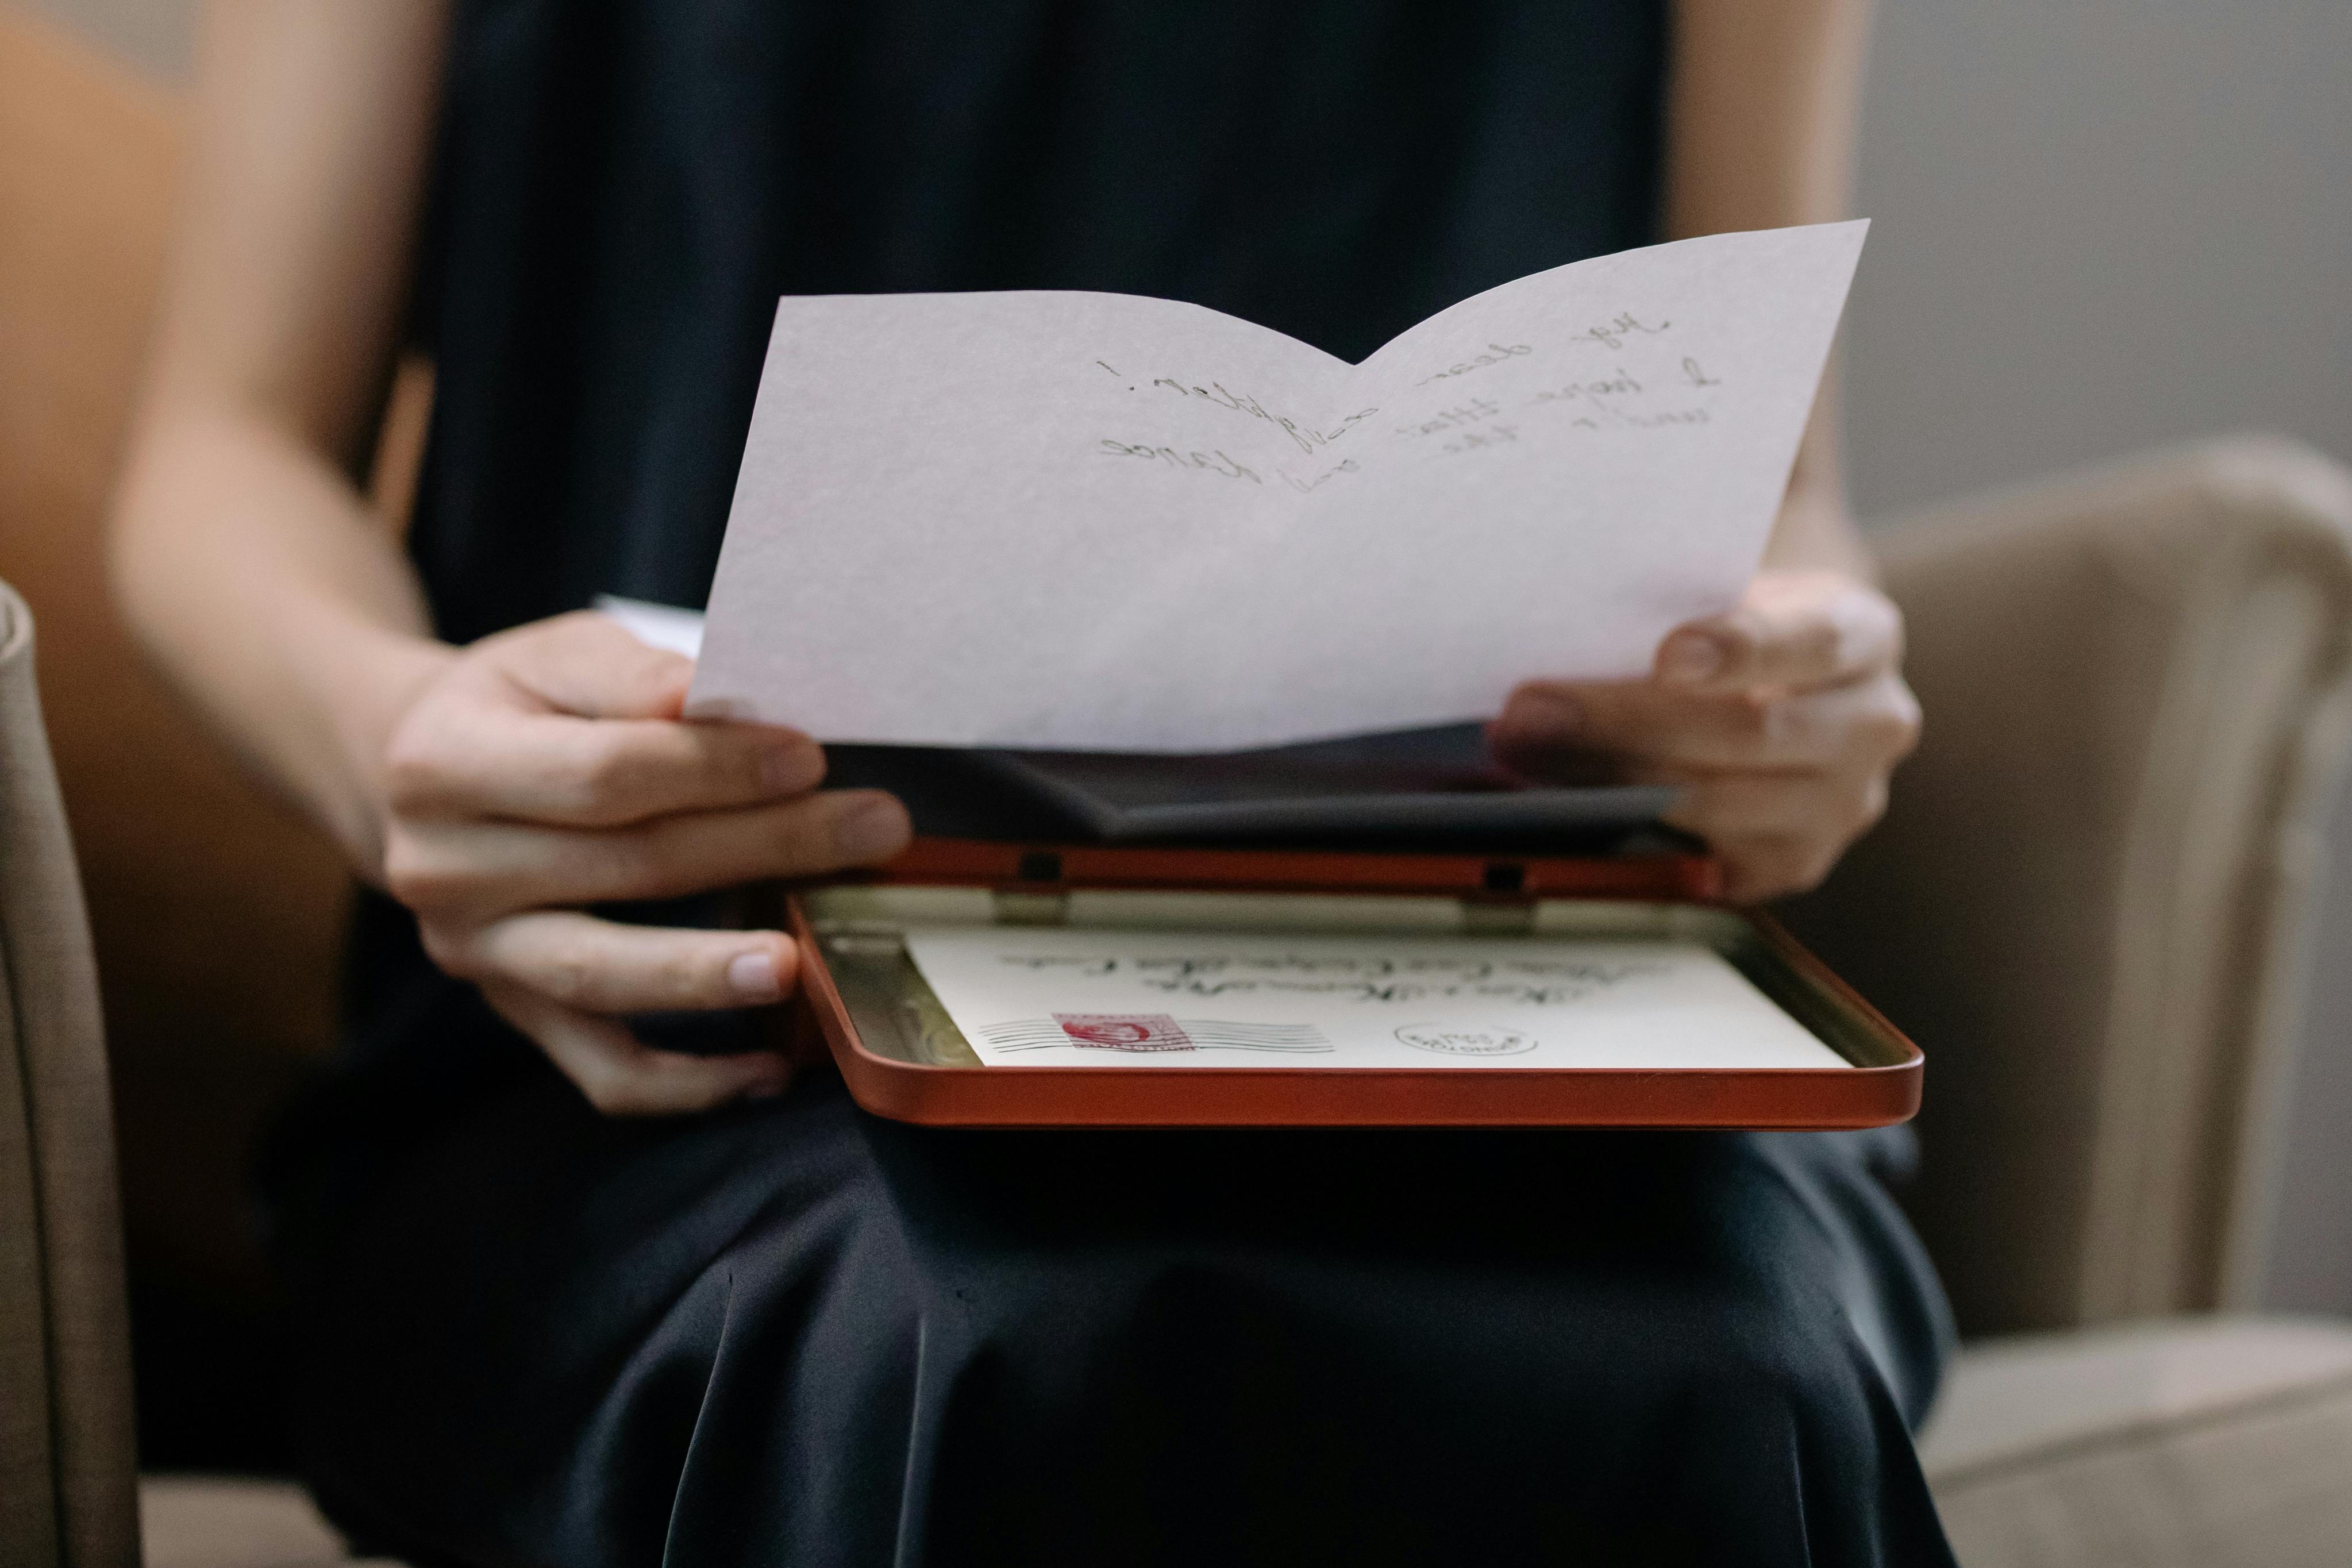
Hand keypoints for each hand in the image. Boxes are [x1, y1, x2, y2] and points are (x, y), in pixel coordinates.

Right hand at [375, 612, 910, 1113]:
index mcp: (445, 763)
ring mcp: (475, 953)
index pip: (604, 776)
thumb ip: (634, 677)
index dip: (714, 768)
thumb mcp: (558, 655)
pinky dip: (684, 1084)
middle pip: (626, 868)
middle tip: (873, 829)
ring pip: (604, 975)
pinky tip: (766, 1071)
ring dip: (710, 972)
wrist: (416, 772)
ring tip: (800, 962)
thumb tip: (711, 699)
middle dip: (763, 846)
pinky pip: (601, 1069)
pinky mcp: (514, 1011)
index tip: (810, 757)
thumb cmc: (515, 703)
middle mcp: (442, 870)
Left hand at [1489, 571, 1920, 901]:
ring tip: (1528, 754)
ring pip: (1720, 800)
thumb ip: (1677, 605)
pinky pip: (1708, 857)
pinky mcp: (1795, 861)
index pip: (1811, 640)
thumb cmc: (1733, 630)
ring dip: (1610, 780)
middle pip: (1750, 730)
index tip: (1668, 655)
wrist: (1781, 688)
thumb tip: (1564, 627)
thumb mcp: (1726, 593)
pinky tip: (1569, 807)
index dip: (1739, 648)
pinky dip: (1630, 830)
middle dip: (1627, 721)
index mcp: (1864, 634)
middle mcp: (1873, 723)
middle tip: (1534, 710)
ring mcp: (1842, 803)